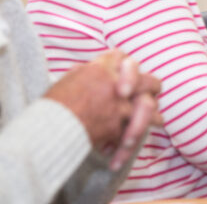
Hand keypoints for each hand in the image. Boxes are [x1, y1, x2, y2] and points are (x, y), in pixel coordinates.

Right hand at [44, 50, 161, 169]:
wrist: (47, 127)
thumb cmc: (53, 103)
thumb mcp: (69, 78)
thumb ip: (86, 72)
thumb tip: (93, 67)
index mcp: (101, 68)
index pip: (123, 58)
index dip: (127, 66)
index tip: (129, 72)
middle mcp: (115, 84)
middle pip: (148, 81)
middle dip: (152, 87)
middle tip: (154, 92)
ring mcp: (119, 106)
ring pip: (148, 108)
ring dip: (152, 117)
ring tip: (158, 121)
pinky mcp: (117, 128)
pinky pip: (131, 133)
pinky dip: (127, 143)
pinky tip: (124, 148)